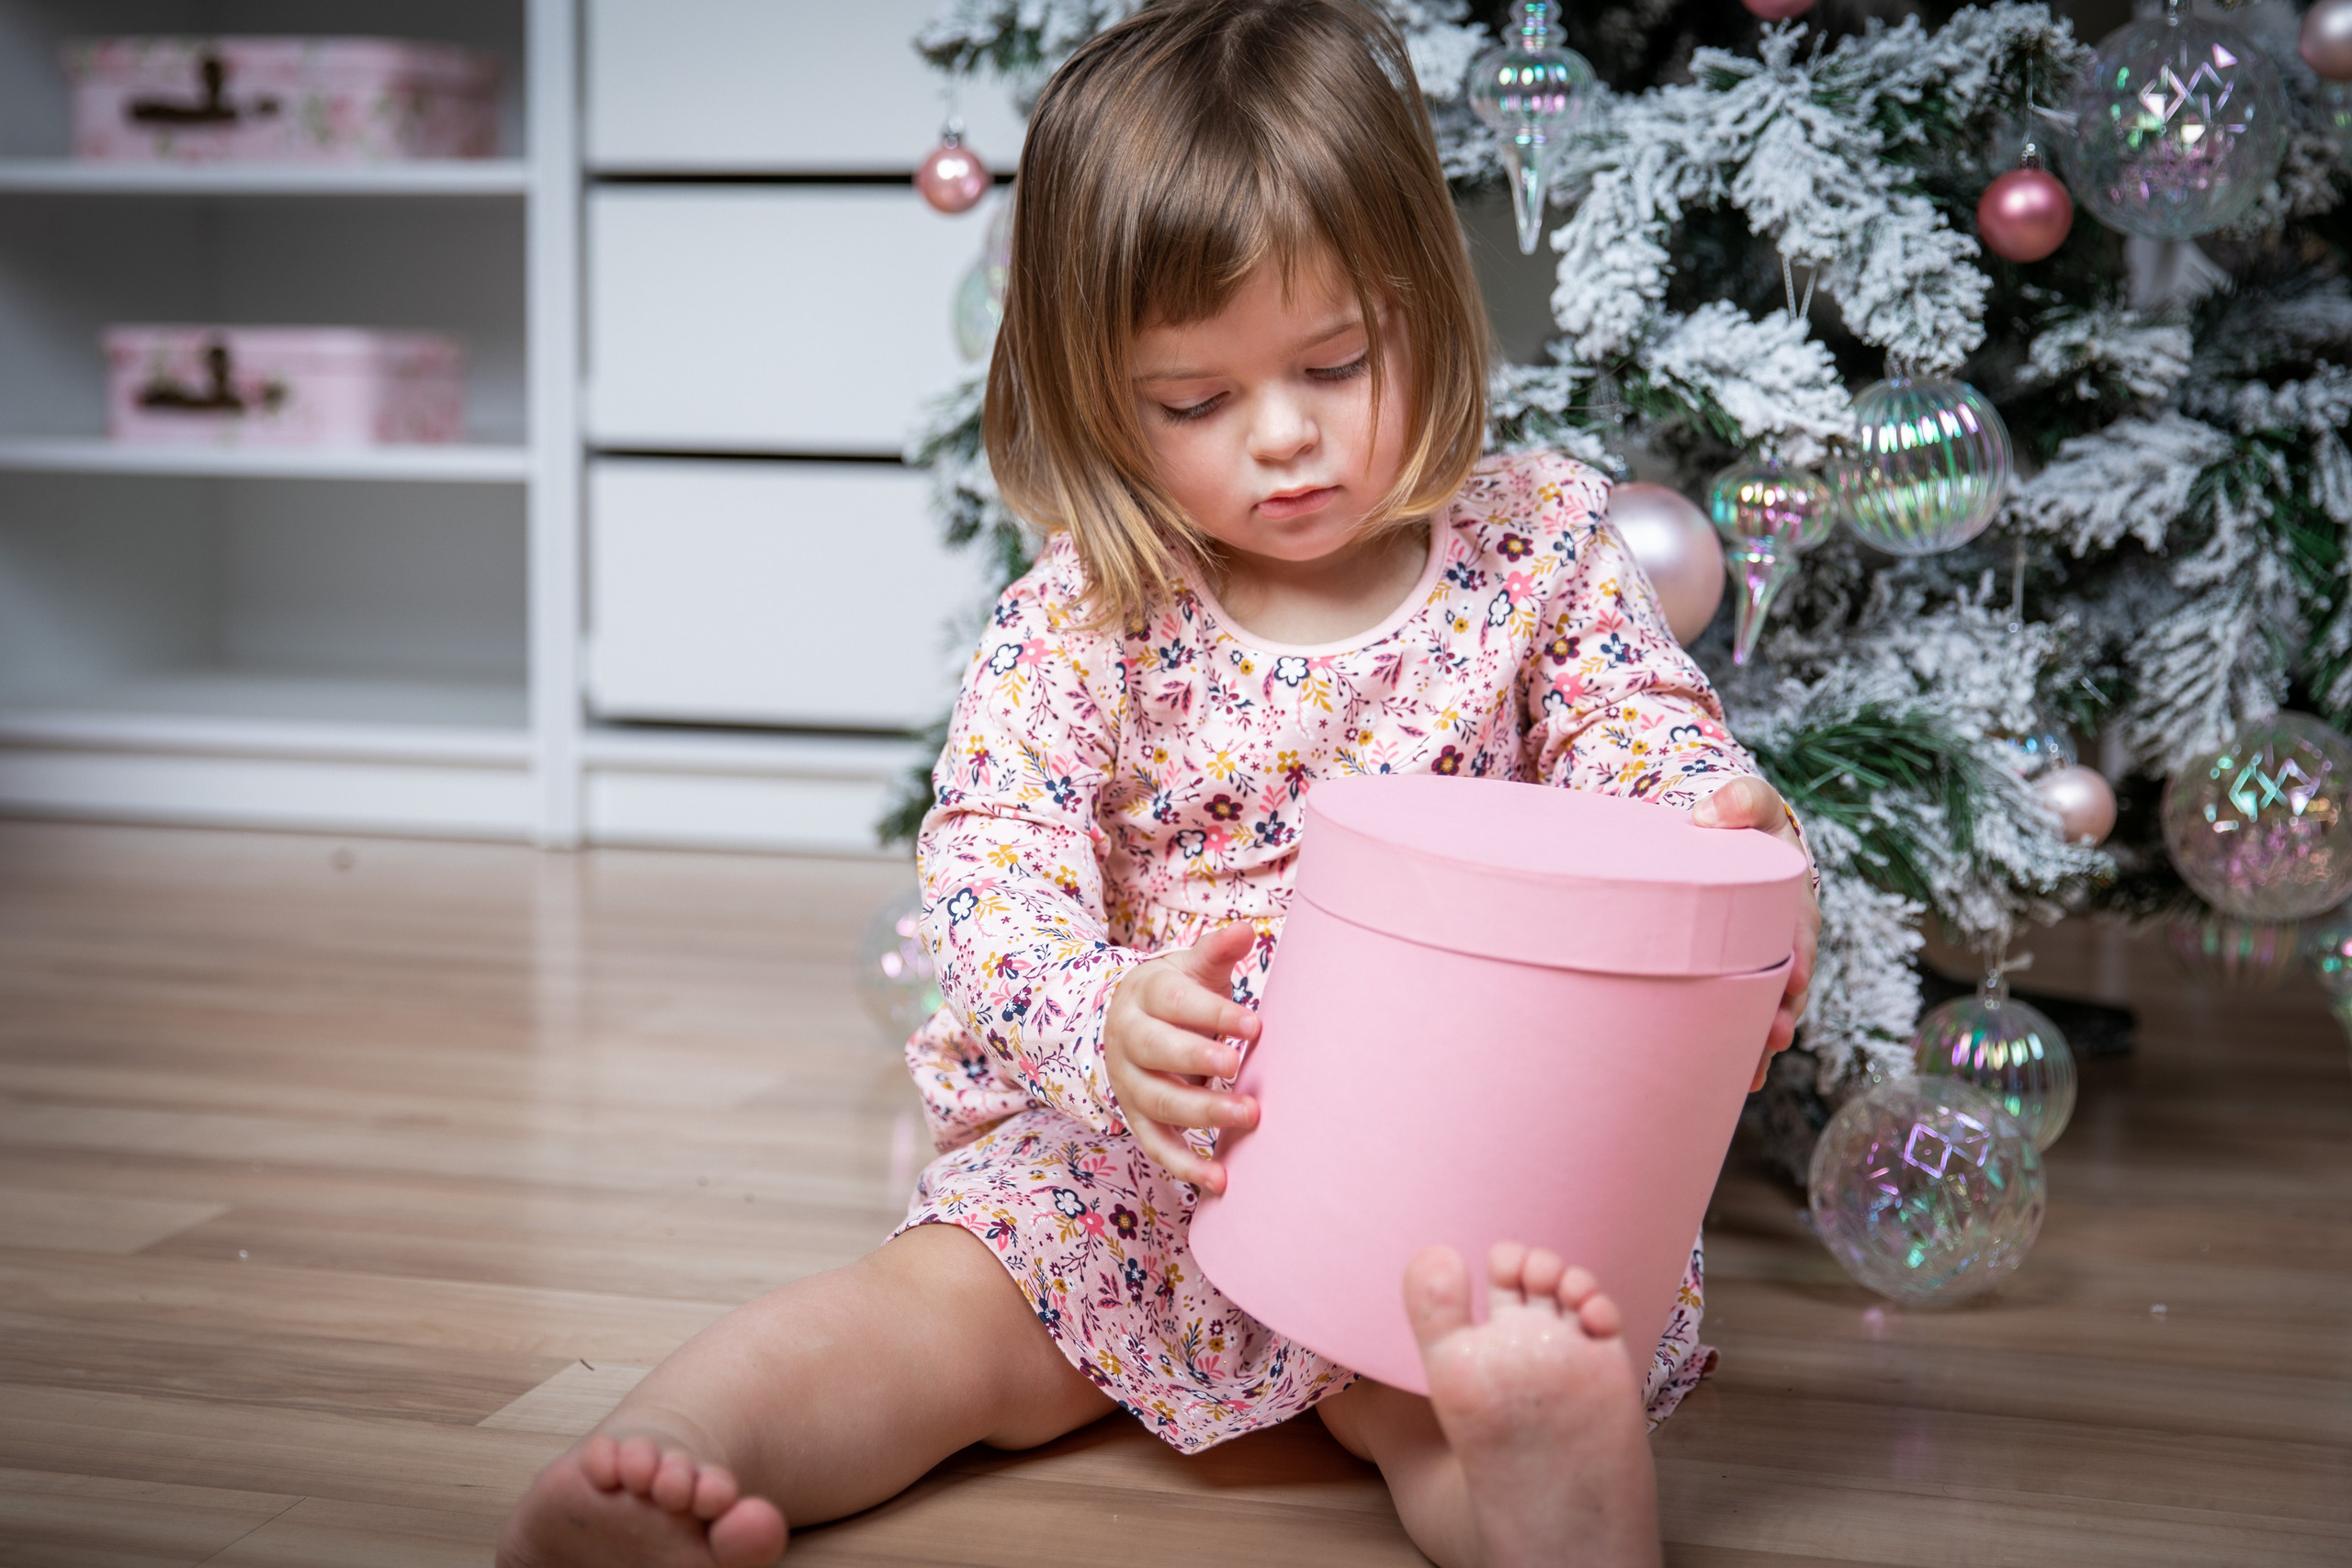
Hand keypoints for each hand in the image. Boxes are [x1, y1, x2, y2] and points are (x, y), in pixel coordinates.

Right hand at [1104, 922, 1262, 1192]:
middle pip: (1156, 1051)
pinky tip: (1220, 1180)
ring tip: (1248, 1117)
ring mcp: (1129, 1083)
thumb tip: (1246, 929)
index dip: (1213, 1014)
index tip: (1256, 1025)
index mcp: (1144, 995)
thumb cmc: (1177, 994)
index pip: (1175, 1003)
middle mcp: (1128, 1039)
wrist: (1131, 1024)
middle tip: (1237, 1068)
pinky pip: (1157, 1146)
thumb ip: (1217, 952)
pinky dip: (1185, 1166)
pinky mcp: (1137, 1119)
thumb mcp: (1192, 968)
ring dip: (1201, 1114)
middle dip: (1197, 1061)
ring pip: (1158, 1102)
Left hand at [1693, 776, 1819, 1092]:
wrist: (1727, 847)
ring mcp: (1764, 967)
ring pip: (1768, 1010)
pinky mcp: (1738, 982)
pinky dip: (1740, 1049)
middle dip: (1784, 1012)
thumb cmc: (1741, 825)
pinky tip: (1730, 1082)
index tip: (1793, 977)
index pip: (1800, 934)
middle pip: (1789, 984)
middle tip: (1774, 1037)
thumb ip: (1740, 800)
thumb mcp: (1749, 804)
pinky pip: (1743, 1018)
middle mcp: (1786, 944)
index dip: (1798, 956)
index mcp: (1793, 905)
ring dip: (1762, 1044)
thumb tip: (1710, 813)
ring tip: (1752, 1074)